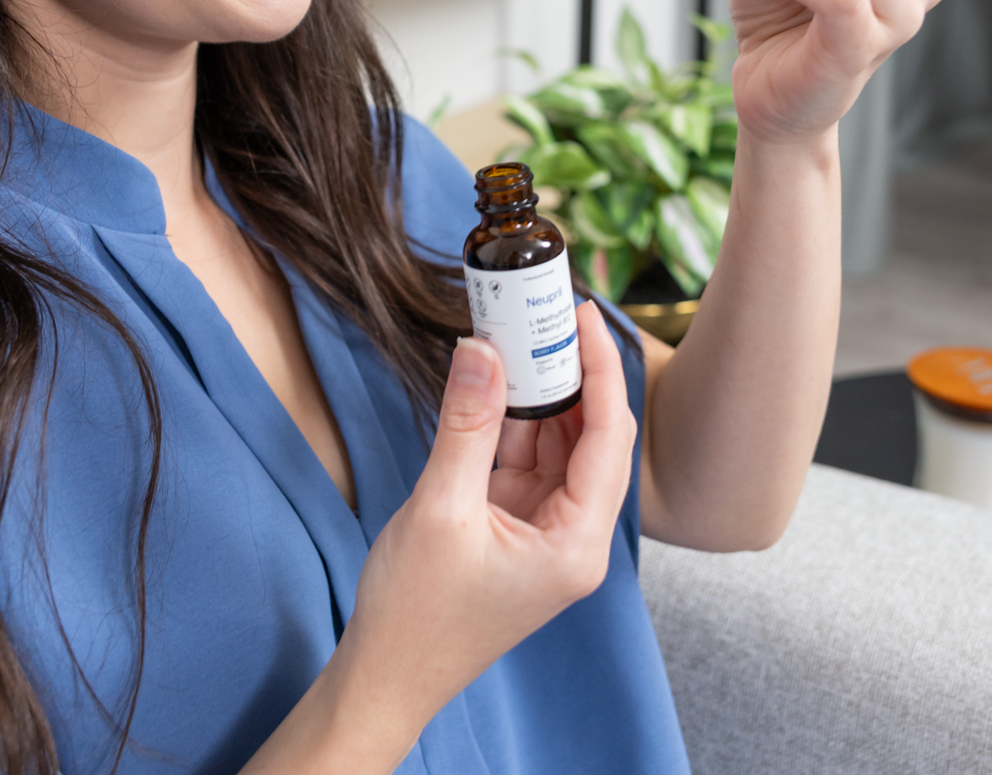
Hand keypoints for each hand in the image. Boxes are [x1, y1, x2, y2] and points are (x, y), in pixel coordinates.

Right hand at [334, 302, 634, 752]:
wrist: (384, 678)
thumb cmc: (416, 614)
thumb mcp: (440, 508)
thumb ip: (467, 424)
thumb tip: (482, 347)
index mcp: (576, 545)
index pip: (607, 438)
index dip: (599, 370)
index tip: (581, 316)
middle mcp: (571, 537)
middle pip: (588, 437)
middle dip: (570, 373)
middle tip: (548, 312)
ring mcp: (542, 532)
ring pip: (554, 444)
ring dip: (537, 392)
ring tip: (520, 332)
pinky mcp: (512, 527)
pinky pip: (522, 459)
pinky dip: (509, 419)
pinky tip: (495, 379)